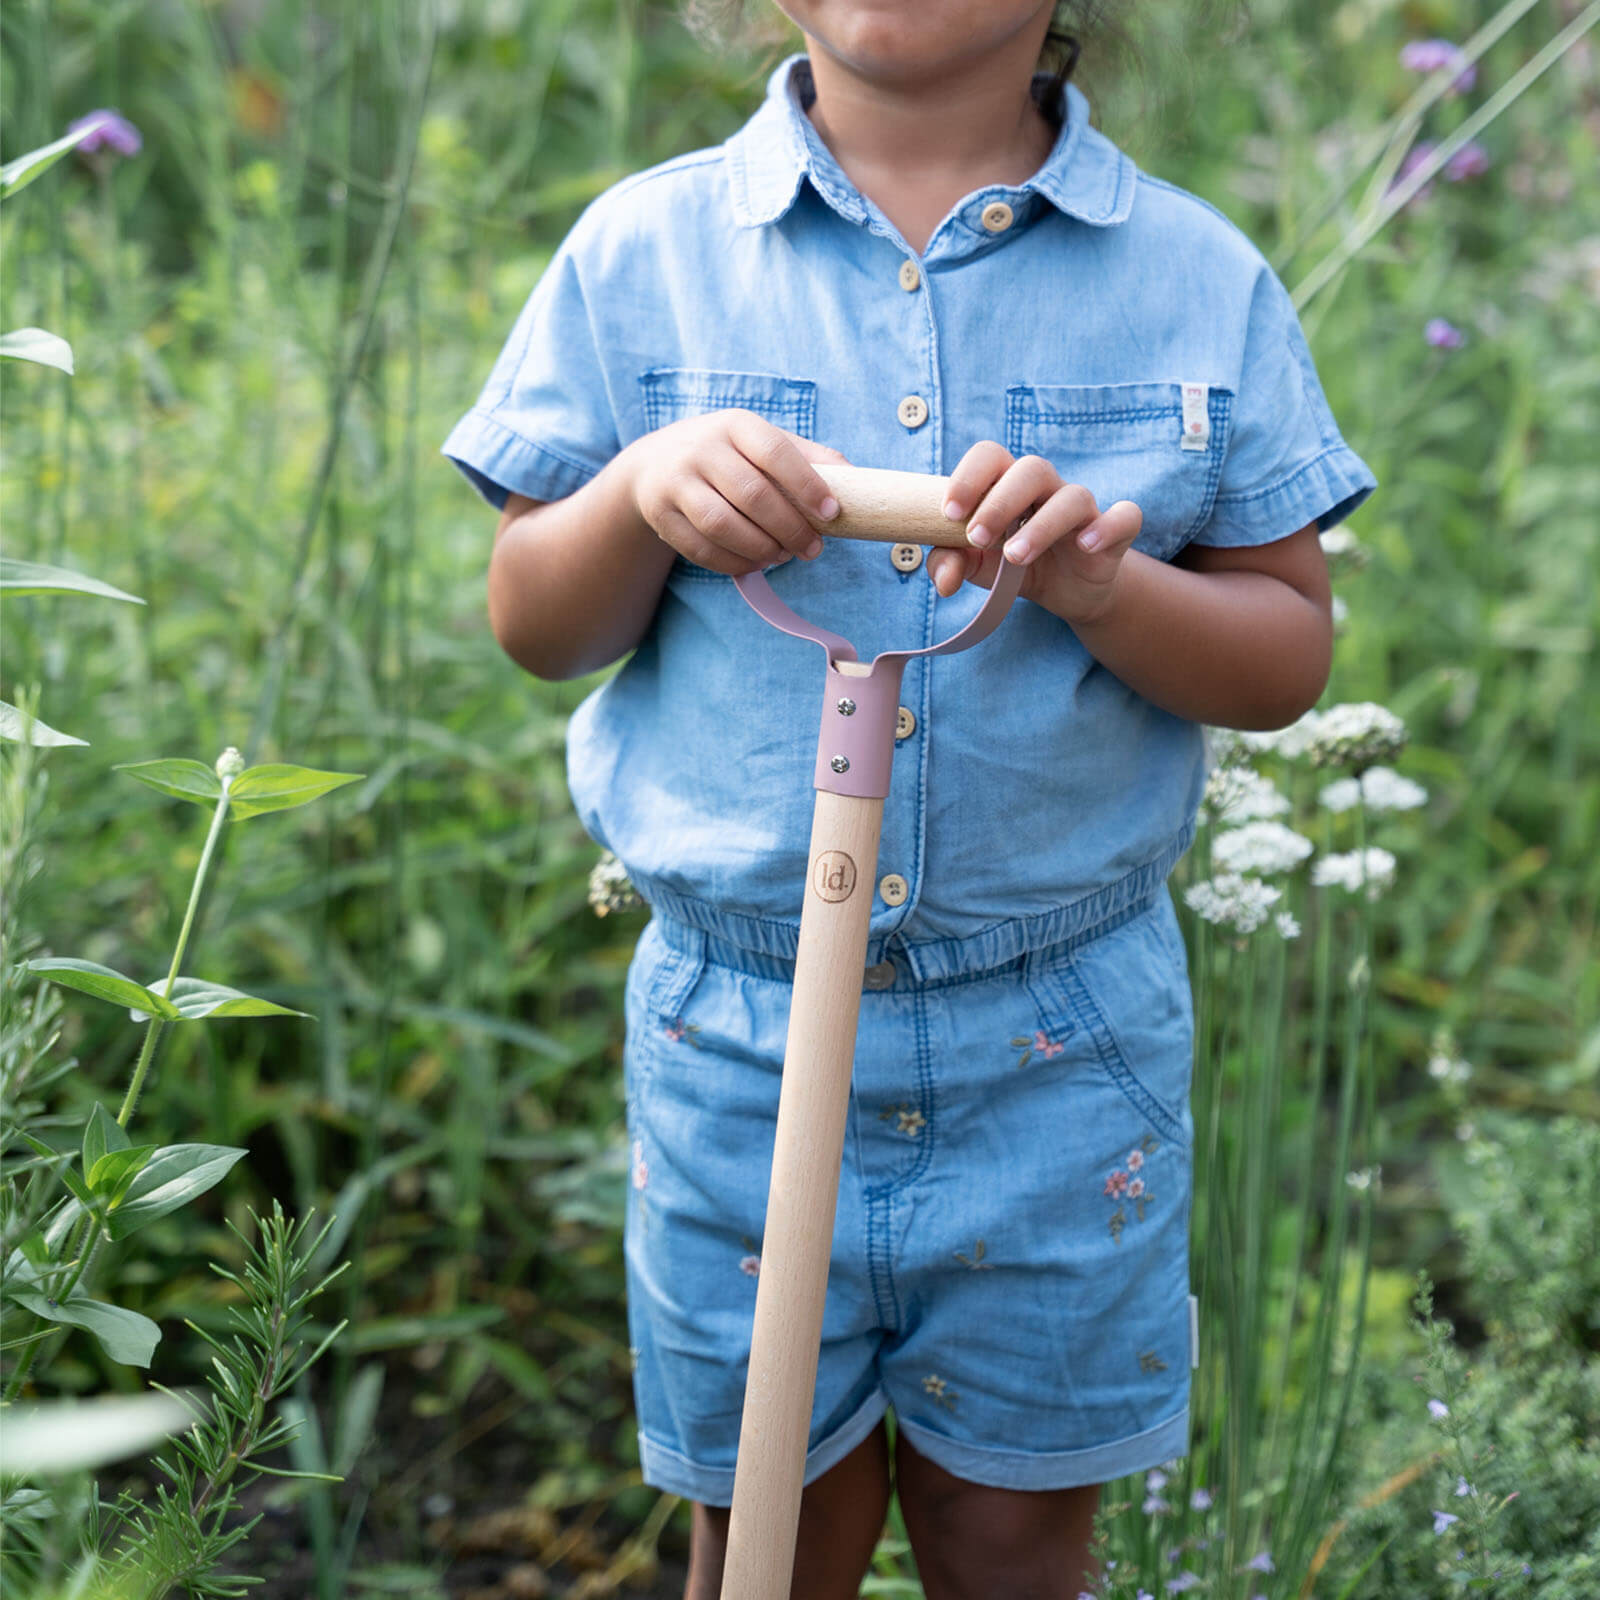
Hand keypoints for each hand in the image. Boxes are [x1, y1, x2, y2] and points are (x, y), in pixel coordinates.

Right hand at [627, 409, 848, 575]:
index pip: (775, 452)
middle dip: (789, 529)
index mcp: (735, 425)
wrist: (655, 463)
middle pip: (751, 495)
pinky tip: (755, 562)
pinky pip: (700, 548)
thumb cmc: (726, 454)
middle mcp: (701, 449)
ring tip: (783, 556)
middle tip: (813, 549)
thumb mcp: (761, 441)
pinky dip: (733, 562)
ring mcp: (676, 482)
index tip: (831, 513)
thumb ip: (806, 457)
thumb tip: (855, 479)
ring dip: (760, 548)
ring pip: (722, 525)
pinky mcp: (660, 514)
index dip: (807, 485)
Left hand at [927, 441, 1142, 623]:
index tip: (949, 513)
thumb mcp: (976, 566)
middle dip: (999, 502)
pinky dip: (1107, 527)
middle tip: (977, 538)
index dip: (969, 477)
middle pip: (1031, 469)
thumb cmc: (1012, 566)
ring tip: (1015, 557)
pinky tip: (1085, 545)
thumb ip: (950, 563)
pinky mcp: (1113, 533)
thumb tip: (944, 580)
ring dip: (1042, 526)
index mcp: (1007, 484)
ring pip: (1072, 496)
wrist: (1063, 592)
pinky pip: (1125, 516)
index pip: (990, 456)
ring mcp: (1082, 508)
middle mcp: (1046, 488)